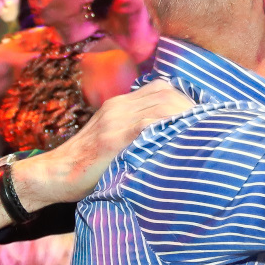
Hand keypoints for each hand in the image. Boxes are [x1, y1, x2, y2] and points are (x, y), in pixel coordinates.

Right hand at [11, 82, 194, 210]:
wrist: (52, 175)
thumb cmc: (85, 167)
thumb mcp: (111, 142)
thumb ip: (135, 135)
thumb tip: (170, 143)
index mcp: (120, 104)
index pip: (162, 89)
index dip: (185, 101)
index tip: (202, 118)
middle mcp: (120, 105)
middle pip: (167, 94)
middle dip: (192, 109)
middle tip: (211, 128)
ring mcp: (116, 119)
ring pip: (163, 105)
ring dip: (187, 119)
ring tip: (204, 136)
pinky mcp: (114, 137)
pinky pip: (149, 125)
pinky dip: (170, 129)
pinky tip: (184, 143)